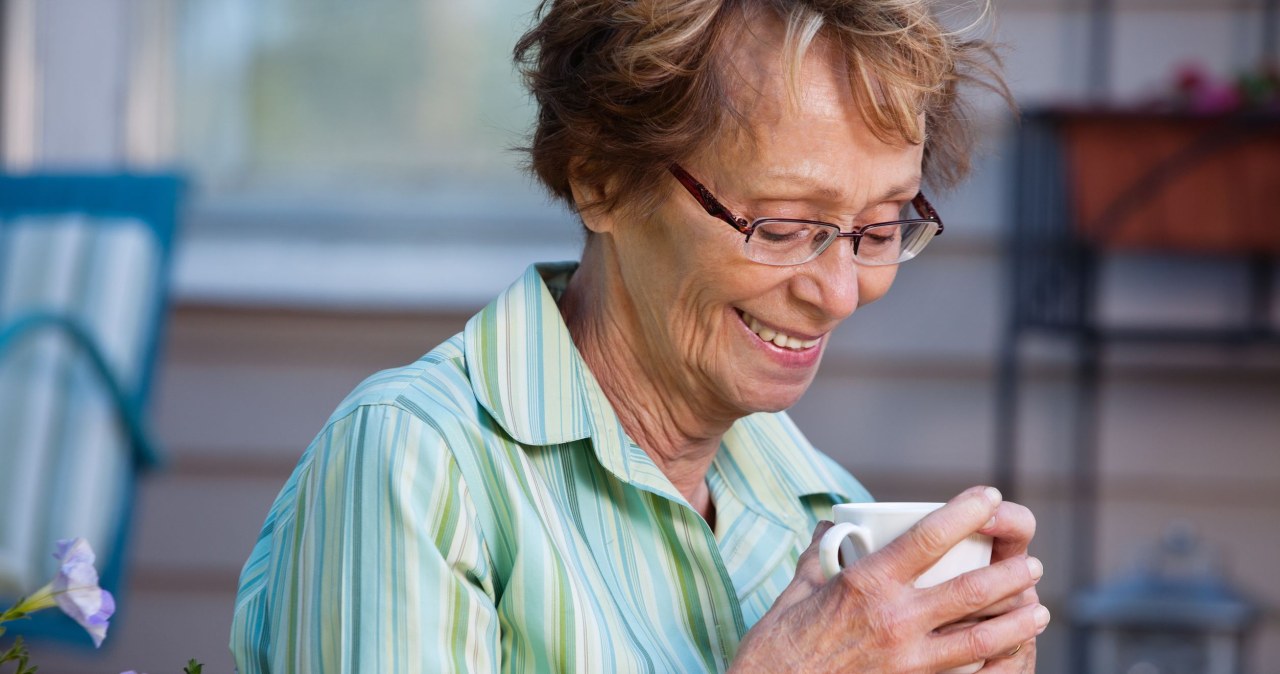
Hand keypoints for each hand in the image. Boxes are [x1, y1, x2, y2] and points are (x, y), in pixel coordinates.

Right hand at [730, 487, 1047, 673]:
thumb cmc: (775, 649)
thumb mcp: (795, 592)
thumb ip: (820, 556)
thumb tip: (832, 527)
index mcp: (865, 585)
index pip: (928, 537)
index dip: (965, 512)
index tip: (988, 496)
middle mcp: (893, 620)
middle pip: (970, 590)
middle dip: (1009, 574)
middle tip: (1030, 566)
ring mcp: (906, 662)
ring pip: (980, 638)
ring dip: (1017, 622)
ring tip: (1038, 610)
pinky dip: (995, 666)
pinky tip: (1011, 658)